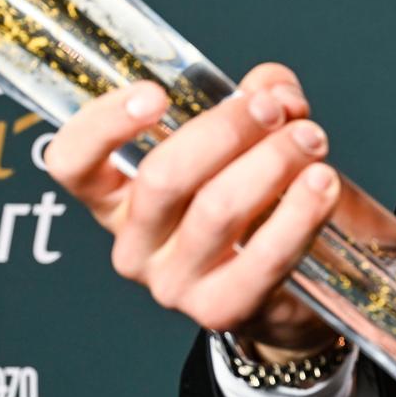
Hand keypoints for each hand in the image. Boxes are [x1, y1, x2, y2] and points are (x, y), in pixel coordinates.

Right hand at [43, 62, 342, 352]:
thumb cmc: (258, 206)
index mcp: (117, 197)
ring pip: (216, 209)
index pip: (73, 163)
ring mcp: (172, 283)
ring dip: (272, 162)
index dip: (104, 124)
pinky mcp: (221, 310)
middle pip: (163, 177)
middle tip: (274, 109)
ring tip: (311, 140)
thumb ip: (258, 101)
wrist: (292, 290)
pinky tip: (322, 184)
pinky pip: (262, 258)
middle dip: (227, 130)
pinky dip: (299, 213)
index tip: (155, 93)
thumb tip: (273, 87)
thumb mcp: (248, 142)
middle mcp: (134, 244)